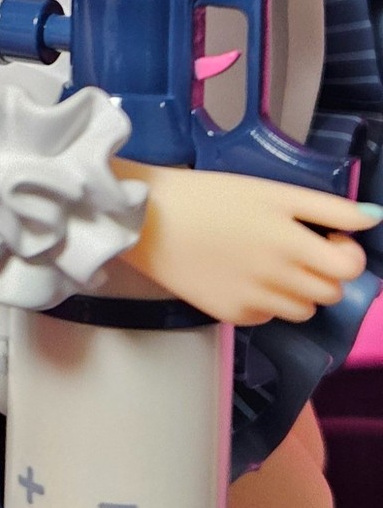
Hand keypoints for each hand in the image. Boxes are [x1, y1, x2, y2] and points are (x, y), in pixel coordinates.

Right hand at [119, 162, 375, 323]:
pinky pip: (269, 315)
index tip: (330, 237)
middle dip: (324, 272)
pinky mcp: (233, 316)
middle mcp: (278, 276)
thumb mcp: (271, 191)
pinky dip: (266, 301)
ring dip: (299, 291)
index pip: (349, 267)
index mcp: (290, 240)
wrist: (148, 221)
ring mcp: (255, 300)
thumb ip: (326, 207)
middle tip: (299, 248)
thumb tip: (374, 218)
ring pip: (304, 310)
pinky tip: (242, 276)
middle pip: (330, 292)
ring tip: (270, 263)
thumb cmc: (209, 196)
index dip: (347, 252)